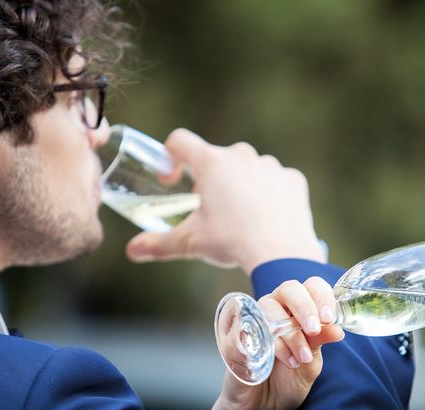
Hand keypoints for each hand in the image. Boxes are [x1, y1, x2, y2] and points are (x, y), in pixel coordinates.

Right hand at [125, 128, 325, 272]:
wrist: (281, 254)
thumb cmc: (231, 242)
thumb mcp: (191, 242)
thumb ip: (158, 244)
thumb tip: (132, 251)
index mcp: (211, 162)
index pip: (179, 141)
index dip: (170, 157)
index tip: (173, 181)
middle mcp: (241, 155)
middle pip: (216, 158)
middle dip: (209, 180)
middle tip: (209, 209)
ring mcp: (270, 165)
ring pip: (248, 169)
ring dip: (240, 184)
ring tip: (241, 216)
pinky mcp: (292, 179)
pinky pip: (276, 181)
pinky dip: (269, 194)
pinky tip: (268, 216)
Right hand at [195, 276, 343, 409]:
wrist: (262, 409)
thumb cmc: (287, 381)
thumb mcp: (310, 362)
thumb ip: (319, 342)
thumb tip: (337, 330)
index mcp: (298, 309)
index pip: (312, 286)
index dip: (322, 297)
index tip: (329, 318)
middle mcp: (276, 308)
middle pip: (290, 288)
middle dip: (304, 307)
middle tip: (313, 330)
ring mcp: (254, 319)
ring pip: (269, 307)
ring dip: (288, 333)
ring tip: (299, 359)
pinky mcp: (234, 336)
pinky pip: (246, 327)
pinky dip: (263, 342)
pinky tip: (274, 361)